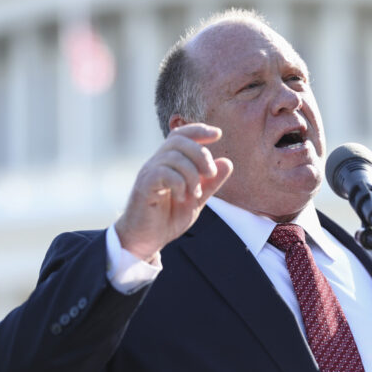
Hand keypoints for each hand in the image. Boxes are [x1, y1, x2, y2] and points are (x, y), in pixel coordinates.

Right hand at [114, 123, 232, 260]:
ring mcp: (148, 174)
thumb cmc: (167, 219)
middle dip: (201, 153)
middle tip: (210, 173)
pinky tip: (182, 197)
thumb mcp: (196, 199)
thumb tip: (227, 162)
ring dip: (193, 174)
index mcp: (168, 163)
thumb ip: (211, 182)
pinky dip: (180, 184)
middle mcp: (156, 163)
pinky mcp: (144, 187)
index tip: (218, 134)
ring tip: (195, 193)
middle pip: (179, 140)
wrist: (145, 241)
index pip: (180, 135)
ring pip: (174, 157)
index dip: (198, 130)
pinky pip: (163, 173)